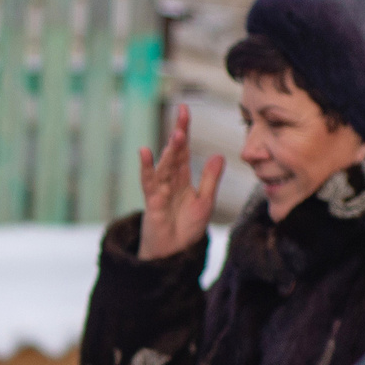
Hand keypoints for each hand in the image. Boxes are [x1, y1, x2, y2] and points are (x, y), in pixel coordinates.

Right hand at [137, 106, 224, 259]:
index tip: (185, 110)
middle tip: (183, 111)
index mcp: (182, 179)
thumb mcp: (205, 202)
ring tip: (178, 134)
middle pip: (175, 152)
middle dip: (179, 132)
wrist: (173, 255)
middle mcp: (170, 181)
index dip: (185, 131)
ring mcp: (160, 191)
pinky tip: (145, 152)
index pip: (184, 150)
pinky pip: (150, 183)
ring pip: (166, 166)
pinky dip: (147, 168)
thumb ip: (210, 179)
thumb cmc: (186, 230)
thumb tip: (219, 154)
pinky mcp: (153, 203)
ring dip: (171, 150)